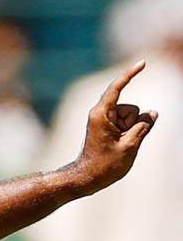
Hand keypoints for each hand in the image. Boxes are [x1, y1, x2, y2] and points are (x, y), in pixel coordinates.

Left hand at [72, 60, 157, 194]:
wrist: (86, 178)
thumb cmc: (105, 165)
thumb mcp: (130, 146)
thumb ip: (144, 126)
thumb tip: (152, 112)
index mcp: (100, 114)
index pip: (117, 88)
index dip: (130, 74)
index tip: (143, 62)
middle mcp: (100, 113)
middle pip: (130, 108)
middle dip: (135, 122)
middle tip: (121, 144)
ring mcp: (103, 120)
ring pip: (131, 117)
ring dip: (132, 130)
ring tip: (118, 146)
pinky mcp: (107, 126)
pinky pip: (127, 124)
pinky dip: (129, 132)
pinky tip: (119, 146)